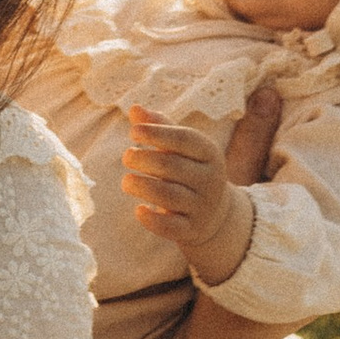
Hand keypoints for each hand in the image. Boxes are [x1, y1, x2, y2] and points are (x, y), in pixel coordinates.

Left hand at [122, 108, 251, 281]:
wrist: (213, 213)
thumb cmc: (188, 168)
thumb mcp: (180, 146)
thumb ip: (158, 126)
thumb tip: (134, 108)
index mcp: (209, 153)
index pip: (184, 139)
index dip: (157, 133)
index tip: (133, 131)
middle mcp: (210, 180)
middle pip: (172, 166)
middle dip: (144, 159)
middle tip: (126, 156)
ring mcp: (202, 207)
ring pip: (169, 196)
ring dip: (142, 187)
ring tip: (126, 181)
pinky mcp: (192, 230)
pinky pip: (171, 227)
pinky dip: (152, 220)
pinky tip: (138, 210)